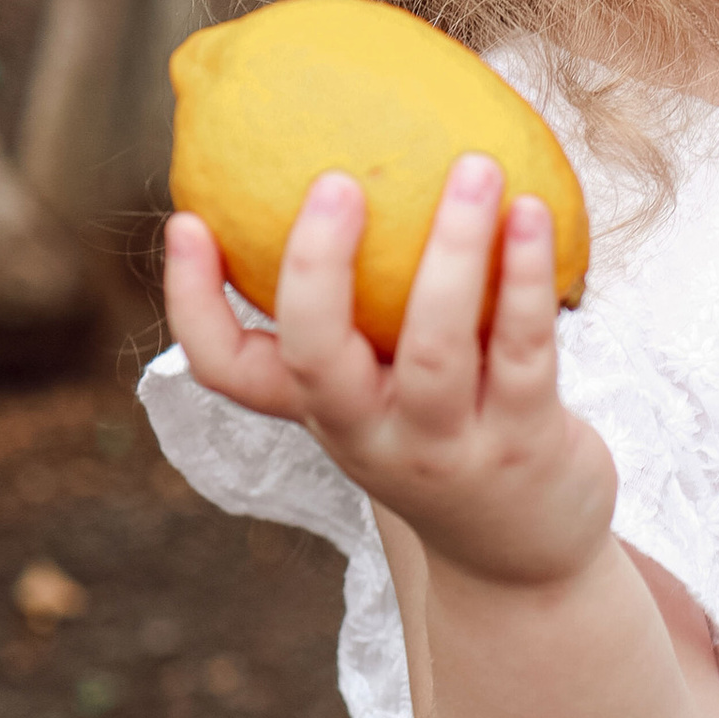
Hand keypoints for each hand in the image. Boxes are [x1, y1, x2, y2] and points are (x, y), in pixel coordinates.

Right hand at [163, 157, 616, 592]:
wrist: (518, 559)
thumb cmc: (442, 434)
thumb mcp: (384, 383)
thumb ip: (363, 302)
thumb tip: (346, 158)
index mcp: (320, 411)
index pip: (226, 370)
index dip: (192, 302)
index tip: (185, 219)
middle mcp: (369, 434)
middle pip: (317, 359)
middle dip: (318, 268)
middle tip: (336, 180)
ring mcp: (446, 446)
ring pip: (437, 348)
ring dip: (455, 252)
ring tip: (474, 167)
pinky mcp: (524, 444)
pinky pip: (525, 348)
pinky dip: (526, 276)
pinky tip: (533, 209)